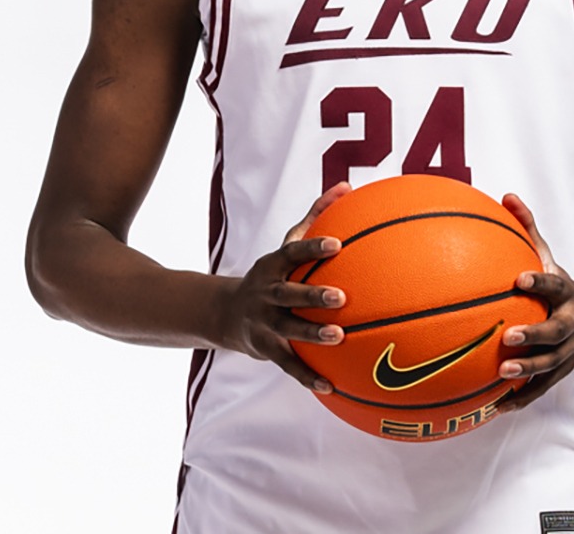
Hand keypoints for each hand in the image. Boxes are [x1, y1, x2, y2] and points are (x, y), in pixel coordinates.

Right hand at [216, 182, 352, 392]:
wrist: (227, 314)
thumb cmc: (273, 274)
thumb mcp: (286, 246)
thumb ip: (315, 216)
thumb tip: (346, 187)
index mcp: (272, 267)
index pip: (292, 253)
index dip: (313, 248)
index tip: (337, 245)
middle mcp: (265, 295)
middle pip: (287, 294)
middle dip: (312, 296)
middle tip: (340, 297)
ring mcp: (263, 324)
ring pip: (287, 330)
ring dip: (311, 335)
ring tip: (338, 337)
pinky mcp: (266, 350)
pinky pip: (288, 365)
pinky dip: (307, 376)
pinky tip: (331, 385)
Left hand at [494, 193, 573, 411]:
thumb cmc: (555, 283)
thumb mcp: (546, 255)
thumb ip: (526, 228)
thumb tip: (506, 196)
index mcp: (566, 293)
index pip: (553, 285)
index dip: (539, 282)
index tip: (518, 278)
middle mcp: (570, 324)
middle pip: (555, 333)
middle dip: (533, 334)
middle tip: (507, 335)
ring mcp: (567, 352)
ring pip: (549, 365)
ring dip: (527, 370)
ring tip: (501, 371)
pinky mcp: (560, 373)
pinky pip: (539, 389)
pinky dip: (520, 398)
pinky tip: (495, 406)